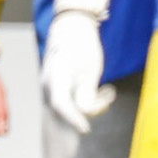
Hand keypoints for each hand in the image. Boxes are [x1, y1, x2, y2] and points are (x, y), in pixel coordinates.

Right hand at [41, 11, 112, 134]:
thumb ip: (87, 92)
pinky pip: (69, 100)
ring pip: (69, 106)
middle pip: (65, 109)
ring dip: (90, 104)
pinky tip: (102, 90)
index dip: (73, 119)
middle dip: (89, 110)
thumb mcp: (91, 68)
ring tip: (108, 90)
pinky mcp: (56, 87)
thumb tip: (86, 113)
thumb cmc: (82, 44)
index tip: (86, 129)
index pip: (61, 104)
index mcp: (56, 76)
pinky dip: (86, 99)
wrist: (70, 28)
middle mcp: (48, 84)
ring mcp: (50, 86)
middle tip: (108, 95)